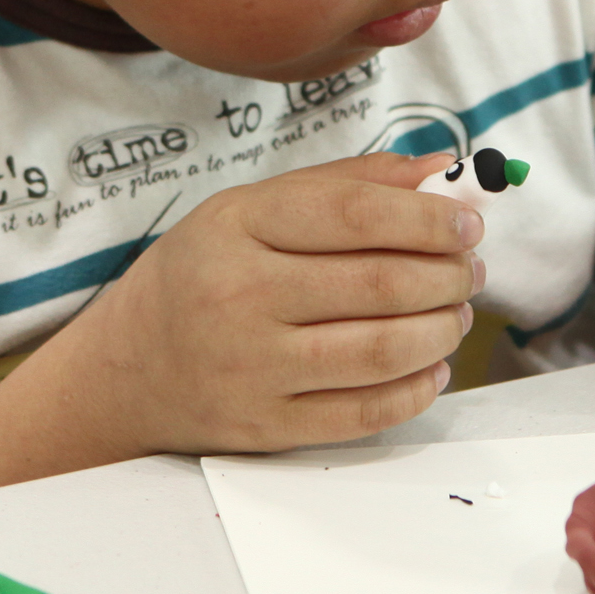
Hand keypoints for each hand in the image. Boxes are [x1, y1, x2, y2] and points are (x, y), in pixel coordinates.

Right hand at [64, 151, 480, 452]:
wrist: (125, 369)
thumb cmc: (200, 275)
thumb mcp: (250, 208)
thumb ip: (345, 183)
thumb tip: (437, 167)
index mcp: (237, 226)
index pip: (357, 214)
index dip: (430, 217)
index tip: (469, 222)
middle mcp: (240, 296)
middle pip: (380, 283)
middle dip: (448, 275)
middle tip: (470, 270)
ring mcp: (251, 368)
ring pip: (382, 350)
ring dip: (441, 330)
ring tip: (455, 314)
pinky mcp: (265, 427)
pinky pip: (364, 413)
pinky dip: (416, 389)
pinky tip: (430, 365)